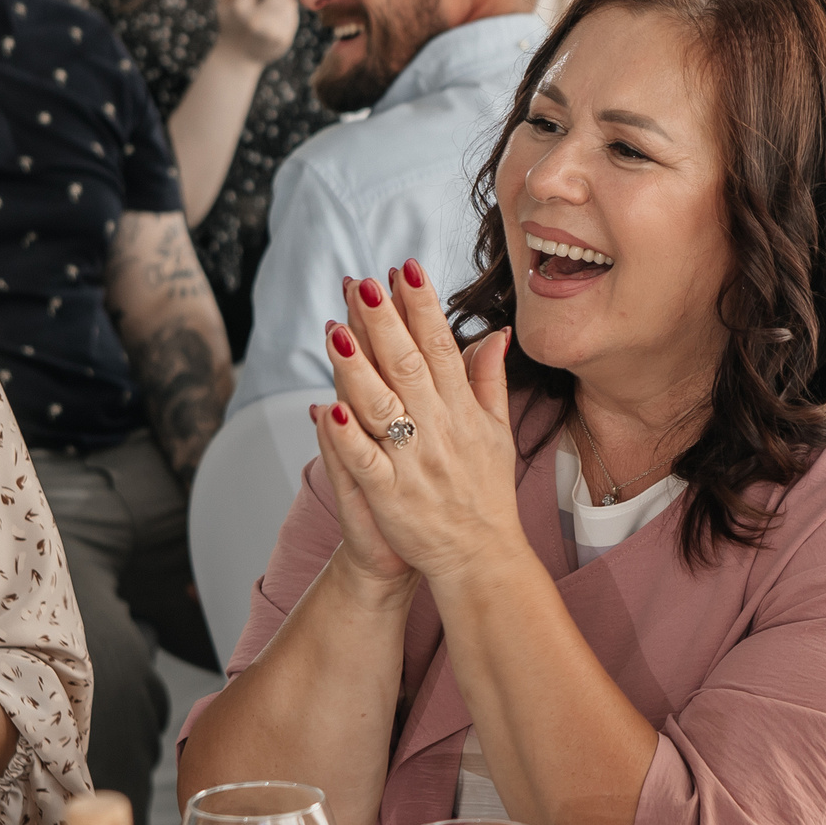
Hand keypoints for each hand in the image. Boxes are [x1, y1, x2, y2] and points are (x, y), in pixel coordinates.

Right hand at [212, 0, 300, 66]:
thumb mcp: (225, 1)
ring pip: (290, 3)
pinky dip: (288, 16)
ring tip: (272, 10)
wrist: (238, 57)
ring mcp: (272, 33)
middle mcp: (257, 22)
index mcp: (240, 9)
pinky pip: (293, 17)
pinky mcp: (284, 41)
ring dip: (284, 2)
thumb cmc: (231, 23)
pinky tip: (276, 22)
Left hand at [316, 262, 521, 583]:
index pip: (441, 347)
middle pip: (408, 366)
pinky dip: (348, 437)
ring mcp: (413, 462)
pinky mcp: (391, 495)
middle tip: (363, 283)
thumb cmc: (485, 491)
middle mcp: (439, 429)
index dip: (423, 307)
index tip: (406, 268)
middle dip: (385, 322)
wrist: (481, 556)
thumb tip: (494, 334)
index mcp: (462, 410)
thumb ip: (488, 380)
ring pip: (382, 406)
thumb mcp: (497, 432)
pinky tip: (329, 408)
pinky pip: (366, 462)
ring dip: (358, 368)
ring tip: (335, 331)